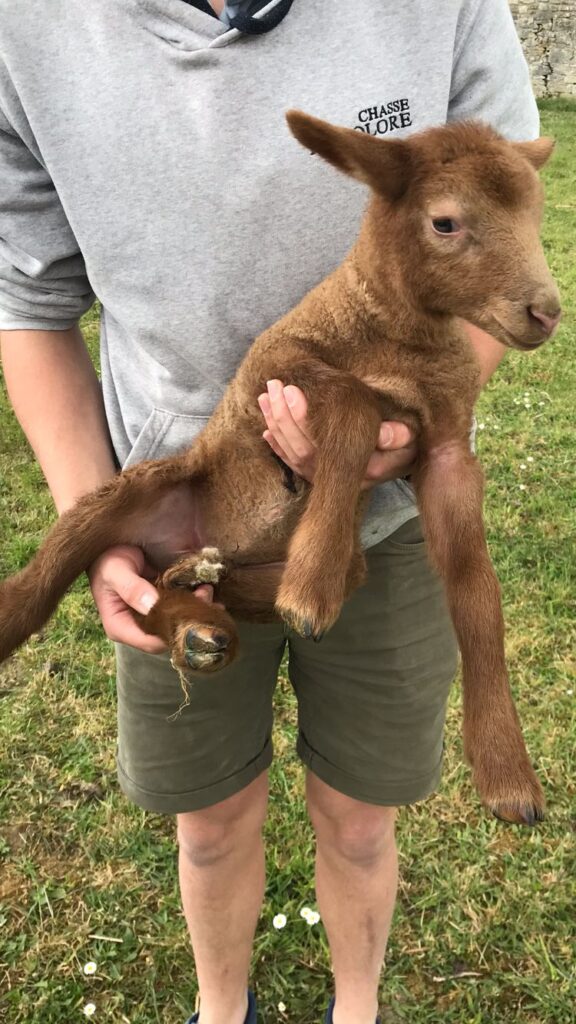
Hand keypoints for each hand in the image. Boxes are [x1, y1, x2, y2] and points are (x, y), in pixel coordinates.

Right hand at [88, 545, 213, 652]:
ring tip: (207, 591)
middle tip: (206, 599)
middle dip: (189, 621)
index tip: (190, 614)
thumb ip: (131, 588)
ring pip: (178, 623)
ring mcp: (151, 617)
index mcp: (120, 627)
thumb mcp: (114, 570)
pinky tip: (204, 588)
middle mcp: (138, 627)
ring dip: (195, 610)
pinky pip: (180, 608)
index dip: (173, 634)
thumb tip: (153, 606)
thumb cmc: (107, 559)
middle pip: (168, 635)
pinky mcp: (161, 604)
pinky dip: (194, 600)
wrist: (109, 547)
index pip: (151, 643)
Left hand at [257, 380, 415, 487]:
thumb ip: (397, 435)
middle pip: (301, 450)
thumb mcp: (408, 438)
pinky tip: (267, 431)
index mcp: (359, 468)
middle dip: (282, 416)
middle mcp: (339, 479)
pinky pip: (293, 464)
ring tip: (264, 397)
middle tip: (273, 385)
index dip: (301, 418)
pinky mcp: (320, 477)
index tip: (290, 390)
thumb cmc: (406, 445)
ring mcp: (328, 479)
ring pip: (294, 455)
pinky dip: (278, 447)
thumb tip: (384, 434)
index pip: (321, 444)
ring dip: (276, 426)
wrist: (404, 463)